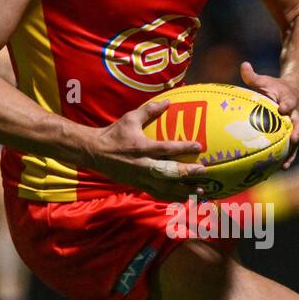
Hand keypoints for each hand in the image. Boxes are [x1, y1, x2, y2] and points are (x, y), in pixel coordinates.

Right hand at [87, 98, 206, 200]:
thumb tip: (168, 102)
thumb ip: (149, 110)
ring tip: (201, 191)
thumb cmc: (113, 134)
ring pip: (165, 187)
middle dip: (186, 173)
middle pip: (168, 172)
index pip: (165, 148)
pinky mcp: (138, 185)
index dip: (183, 147)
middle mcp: (142, 164)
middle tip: (203, 172)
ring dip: (184, 190)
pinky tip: (186, 198)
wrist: (94, 152)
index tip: (199, 146)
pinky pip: (158, 193)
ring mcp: (140, 177)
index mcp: (141, 147)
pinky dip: (173, 197)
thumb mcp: (130, 118)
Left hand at [241, 61, 298, 167]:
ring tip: (284, 165)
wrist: (295, 93)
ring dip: (292, 152)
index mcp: (288, 100)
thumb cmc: (275, 87)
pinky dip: (285, 158)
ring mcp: (294, 126)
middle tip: (293, 138)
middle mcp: (295, 115)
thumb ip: (253, 76)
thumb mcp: (265, 80)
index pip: (289, 102)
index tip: (283, 108)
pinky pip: (290, 148)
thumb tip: (244, 65)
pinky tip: (276, 171)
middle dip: (297, 131)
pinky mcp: (291, 135)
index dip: (287, 105)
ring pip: (296, 141)